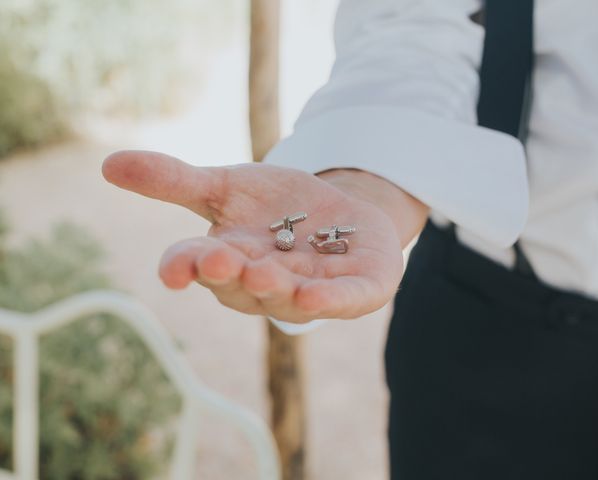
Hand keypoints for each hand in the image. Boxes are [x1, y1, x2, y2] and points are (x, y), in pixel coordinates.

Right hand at [102, 151, 405, 322]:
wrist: (343, 212)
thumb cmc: (278, 207)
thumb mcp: (226, 186)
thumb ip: (175, 180)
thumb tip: (107, 164)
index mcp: (229, 260)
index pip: (198, 267)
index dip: (184, 267)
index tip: (172, 268)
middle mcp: (263, 283)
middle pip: (240, 286)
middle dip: (230, 275)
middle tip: (219, 260)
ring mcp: (309, 291)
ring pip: (286, 297)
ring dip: (274, 287)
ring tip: (264, 273)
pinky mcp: (353, 292)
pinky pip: (340, 301)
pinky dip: (328, 301)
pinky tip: (315, 296)